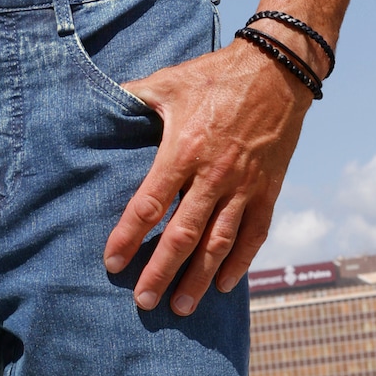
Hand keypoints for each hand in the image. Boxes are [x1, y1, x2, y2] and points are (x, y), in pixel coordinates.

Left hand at [104, 40, 314, 316]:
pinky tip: (223, 286)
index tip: (112, 262)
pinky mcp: (268, 191)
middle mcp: (214, 175)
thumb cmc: (216, 75)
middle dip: (161, 272)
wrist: (279, 68)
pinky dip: (239, 263)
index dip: (129, 236)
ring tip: (181, 307)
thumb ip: (133, 99)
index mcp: (184, 149)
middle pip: (183, 235)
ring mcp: (244, 187)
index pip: (150, 203)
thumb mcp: (169, 81)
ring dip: (199, 279)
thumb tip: (96, 107)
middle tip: (144, 302)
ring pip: (219, 244)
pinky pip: (254, 236)